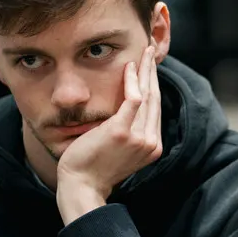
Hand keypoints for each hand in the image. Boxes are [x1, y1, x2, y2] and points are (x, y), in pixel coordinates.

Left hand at [55, 46, 162, 222]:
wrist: (81, 186)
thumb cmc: (93, 168)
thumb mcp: (119, 151)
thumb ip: (128, 133)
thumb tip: (124, 114)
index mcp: (152, 147)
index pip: (156, 109)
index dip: (154, 84)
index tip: (150, 68)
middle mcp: (151, 142)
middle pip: (156, 98)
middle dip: (154, 71)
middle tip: (152, 50)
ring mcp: (139, 137)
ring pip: (148, 95)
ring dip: (146, 70)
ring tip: (145, 52)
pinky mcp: (122, 131)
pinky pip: (133, 99)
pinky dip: (132, 80)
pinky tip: (129, 66)